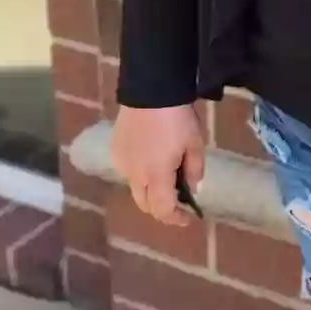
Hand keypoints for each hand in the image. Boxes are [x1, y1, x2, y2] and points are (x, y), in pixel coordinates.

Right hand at [110, 102, 206, 226]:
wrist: (150, 90)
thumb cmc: (177, 118)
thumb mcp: (195, 144)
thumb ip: (194, 170)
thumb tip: (191, 187)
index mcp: (157, 176)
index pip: (162, 210)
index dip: (175, 219)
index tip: (188, 217)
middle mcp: (135, 175)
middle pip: (145, 205)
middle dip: (162, 208)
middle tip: (178, 200)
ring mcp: (121, 162)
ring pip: (135, 188)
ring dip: (150, 190)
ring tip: (165, 175)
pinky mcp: (114, 150)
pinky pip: (127, 171)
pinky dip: (140, 173)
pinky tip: (150, 159)